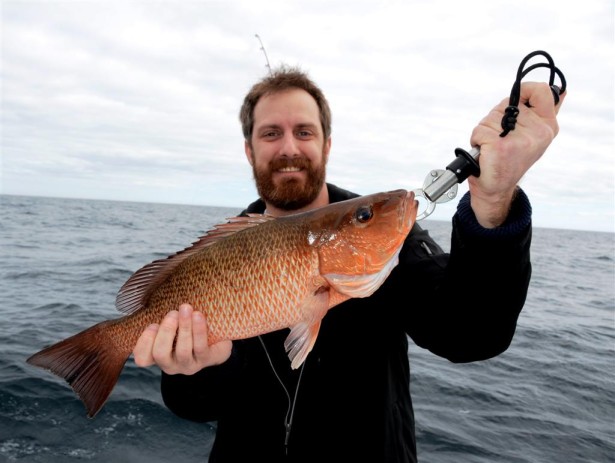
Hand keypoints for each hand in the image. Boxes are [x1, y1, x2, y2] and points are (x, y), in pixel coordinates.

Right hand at [133, 303, 231, 374]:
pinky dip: (199, 330)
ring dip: (184, 328)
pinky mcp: (205, 360)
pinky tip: (198, 316)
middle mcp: (171, 364)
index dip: (144, 343)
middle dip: (166, 332)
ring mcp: (188, 365)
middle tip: (172, 313)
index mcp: (158, 355)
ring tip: (186, 308)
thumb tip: (158, 291)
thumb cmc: (189, 327)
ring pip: (182, 350)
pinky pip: (201, 346)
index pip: (142, 358)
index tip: (152, 324)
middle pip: (160, 354)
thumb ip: (164, 316)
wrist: (217, 338)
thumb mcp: (173, 323)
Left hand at [468, 82, 565, 227]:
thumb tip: (561, 91)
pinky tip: (485, 153)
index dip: (523, 90)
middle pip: (505, 104)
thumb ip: (541, 113)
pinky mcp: (500, 146)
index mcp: (548, 126)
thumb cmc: (509, 159)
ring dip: (485, 132)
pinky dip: (476, 140)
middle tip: (501, 139)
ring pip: (489, 119)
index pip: (541, 91)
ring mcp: (519, 139)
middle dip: (496, 119)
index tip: (515, 103)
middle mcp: (538, 132)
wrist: (496, 189)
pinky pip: (479, 131)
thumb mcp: (532, 135)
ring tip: (493, 148)